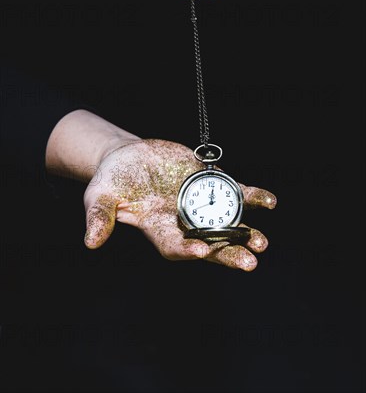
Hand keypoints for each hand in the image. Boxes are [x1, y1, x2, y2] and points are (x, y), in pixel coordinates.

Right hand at [83, 139, 276, 271]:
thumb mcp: (99, 196)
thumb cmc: (112, 180)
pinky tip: (269, 202)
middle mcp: (182, 220)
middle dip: (228, 253)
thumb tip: (91, 242)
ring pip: (226, 222)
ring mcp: (197, 202)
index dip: (187, 249)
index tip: (201, 250)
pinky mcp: (206, 182)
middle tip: (250, 263)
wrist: (129, 156)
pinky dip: (251, 197)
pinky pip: (233, 192)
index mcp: (157, 227)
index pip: (174, 245)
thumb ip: (98, 217)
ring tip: (262, 242)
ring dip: (245, 231)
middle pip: (209, 243)